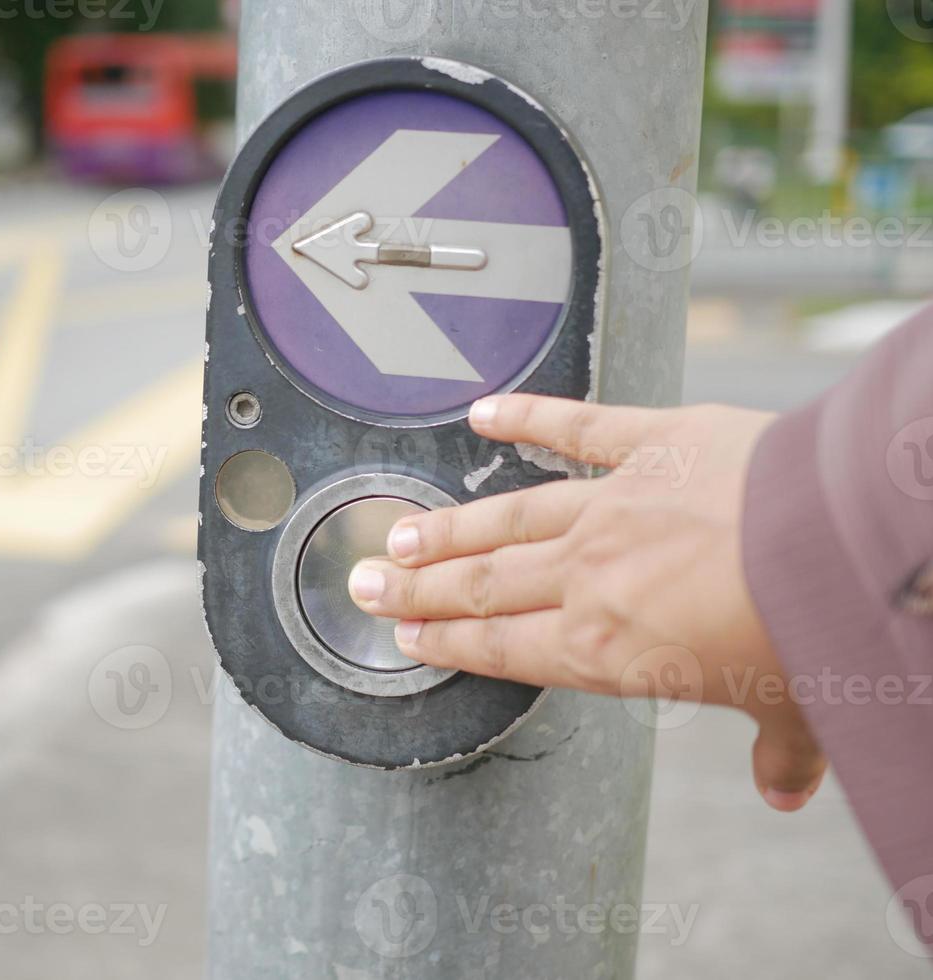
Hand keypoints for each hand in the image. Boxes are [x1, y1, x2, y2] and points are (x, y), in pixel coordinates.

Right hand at [347, 393, 825, 811]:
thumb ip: (779, 750)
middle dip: (417, 590)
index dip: (445, 644)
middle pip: (482, 586)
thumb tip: (785, 789)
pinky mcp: (653, 440)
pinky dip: (528, 416)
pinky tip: (483, 412)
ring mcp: (613, 505)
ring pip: (507, 519)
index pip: (502, 648)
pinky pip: (578, 425)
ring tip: (398, 532)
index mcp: (606, 650)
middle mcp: (589, 578)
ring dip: (447, 527)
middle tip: (364, 586)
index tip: (405, 639)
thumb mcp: (795, 711)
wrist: (843, 545)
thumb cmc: (813, 637)